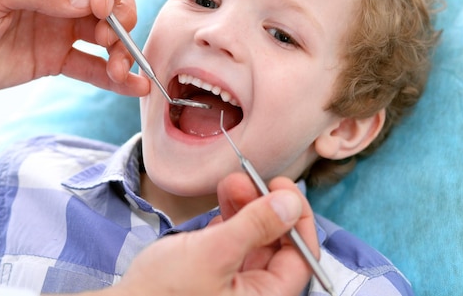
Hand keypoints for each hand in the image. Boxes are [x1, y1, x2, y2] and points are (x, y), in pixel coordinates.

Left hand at [0, 0, 148, 94]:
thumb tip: (89, 2)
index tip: (103, 8)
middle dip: (122, 18)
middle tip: (111, 39)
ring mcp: (60, 28)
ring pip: (107, 35)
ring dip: (121, 50)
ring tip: (119, 69)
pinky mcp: (55, 59)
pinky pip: (91, 66)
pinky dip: (114, 77)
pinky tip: (133, 86)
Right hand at [111, 173, 316, 295]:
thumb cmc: (162, 293)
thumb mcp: (214, 253)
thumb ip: (256, 225)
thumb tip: (291, 202)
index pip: (300, 257)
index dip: (295, 218)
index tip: (282, 186)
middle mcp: (253, 295)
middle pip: (276, 246)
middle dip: (264, 207)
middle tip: (249, 178)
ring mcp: (232, 287)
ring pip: (252, 241)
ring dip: (245, 209)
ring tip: (229, 182)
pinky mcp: (212, 278)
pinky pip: (232, 247)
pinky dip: (229, 222)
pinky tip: (222, 203)